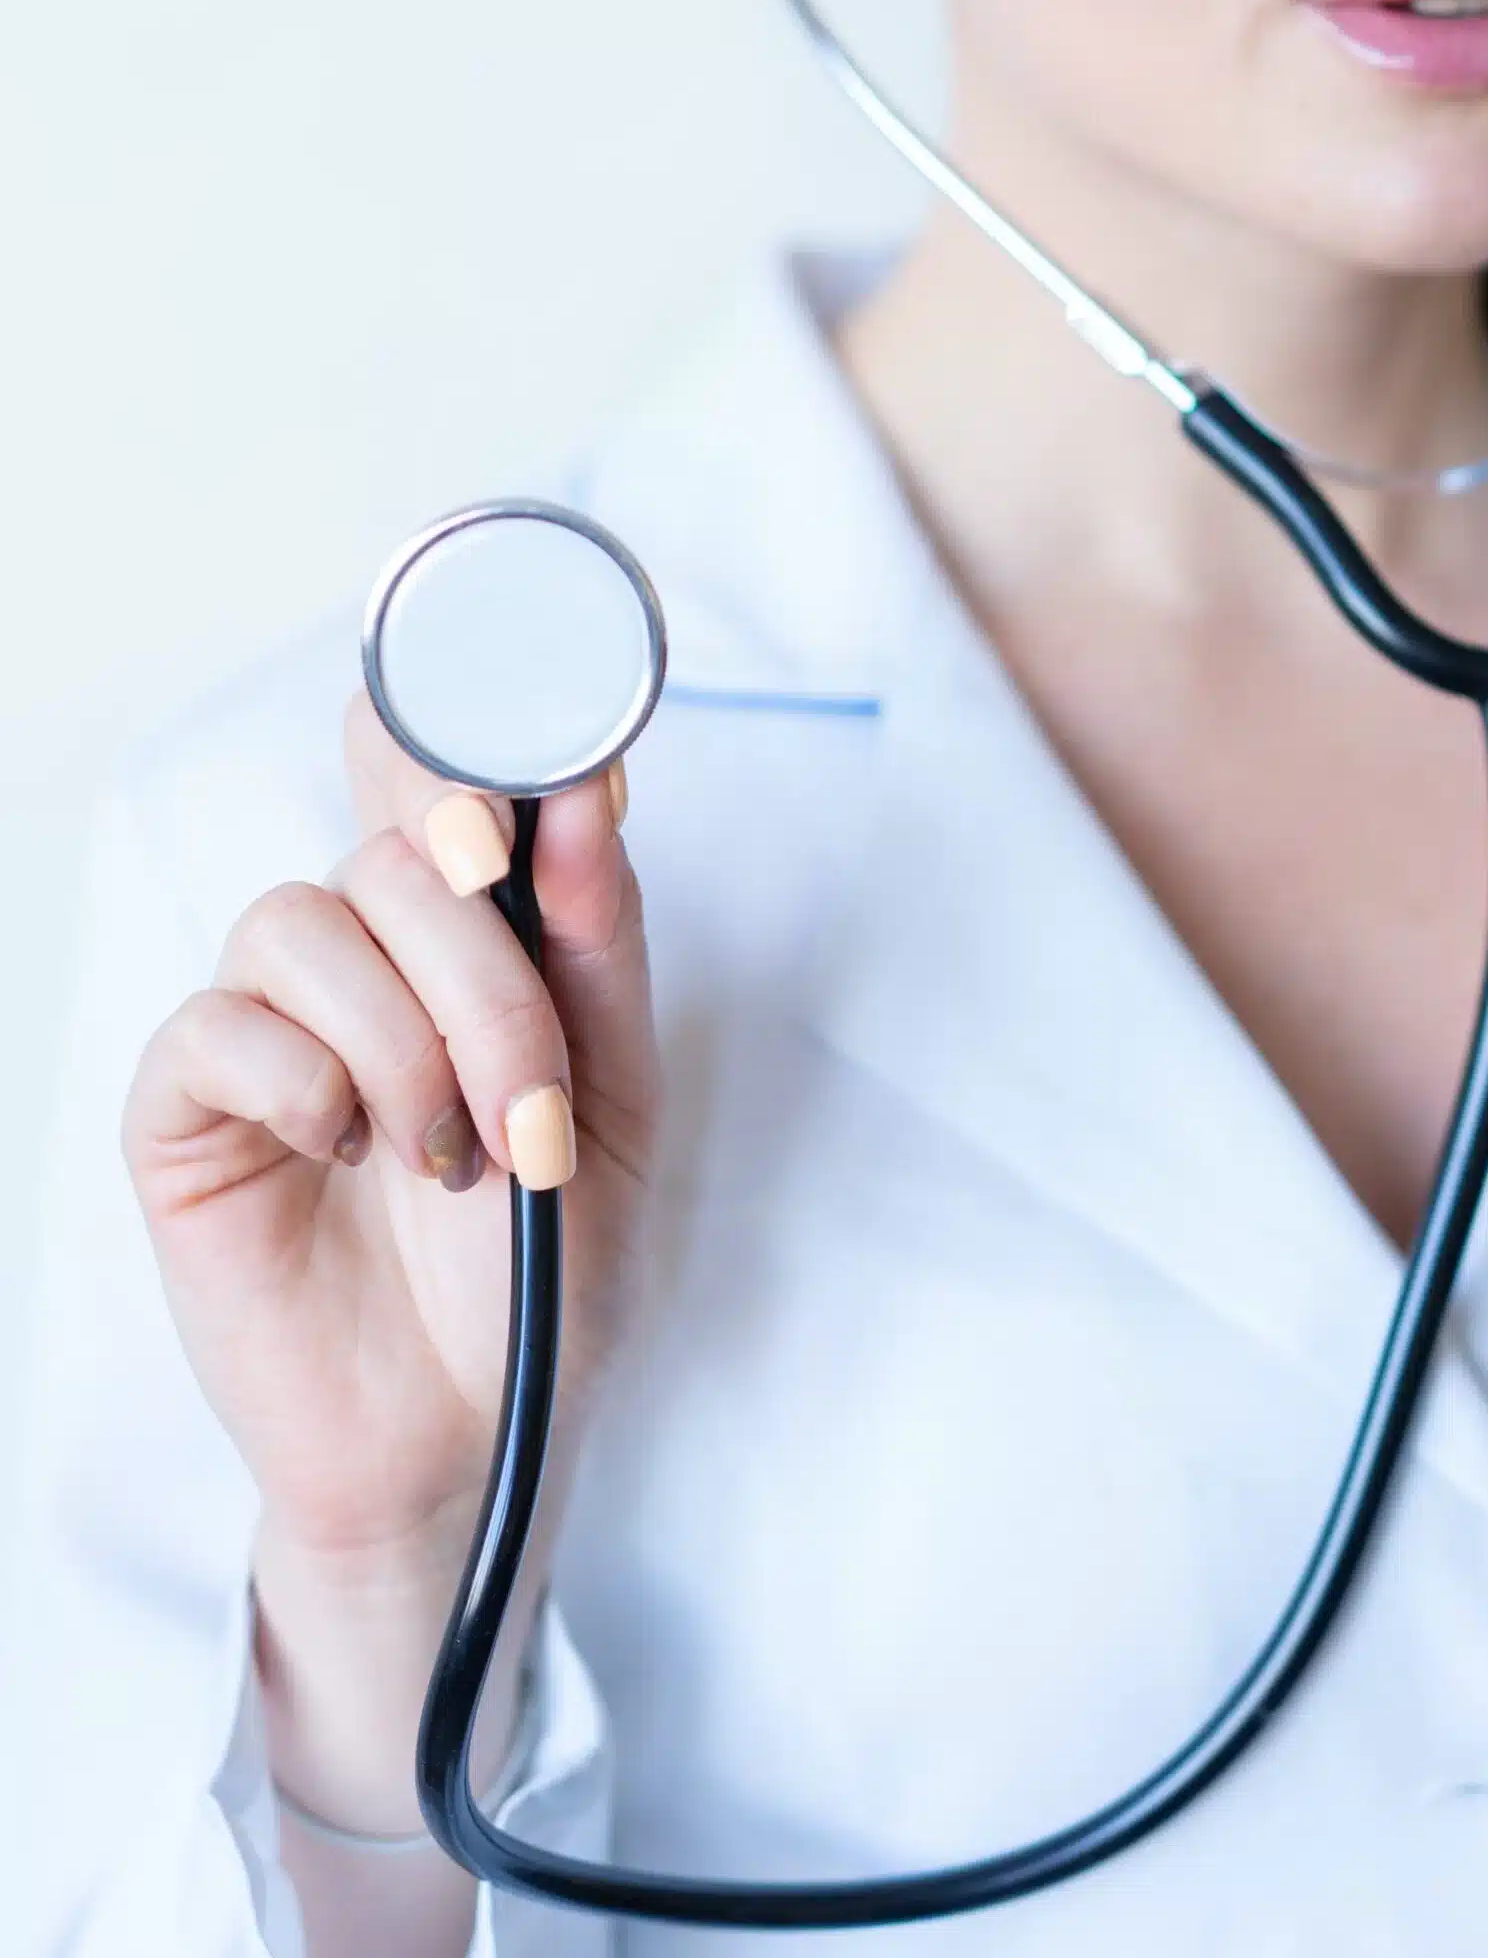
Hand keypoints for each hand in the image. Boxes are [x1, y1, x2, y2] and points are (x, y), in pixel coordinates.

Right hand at [123, 693, 658, 1838]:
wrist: (475, 1428)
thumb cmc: (543, 1263)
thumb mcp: (616, 1101)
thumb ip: (596, 950)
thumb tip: (582, 794)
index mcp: (467, 939)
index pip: (436, 774)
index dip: (468, 743)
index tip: (537, 788)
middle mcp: (363, 957)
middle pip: (392, 849)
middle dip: (486, 976)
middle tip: (534, 1110)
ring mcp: (269, 1025)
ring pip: (301, 919)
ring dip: (405, 1044)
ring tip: (452, 1161)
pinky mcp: (187, 1109)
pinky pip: (218, 1027)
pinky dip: (306, 1084)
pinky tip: (350, 1157)